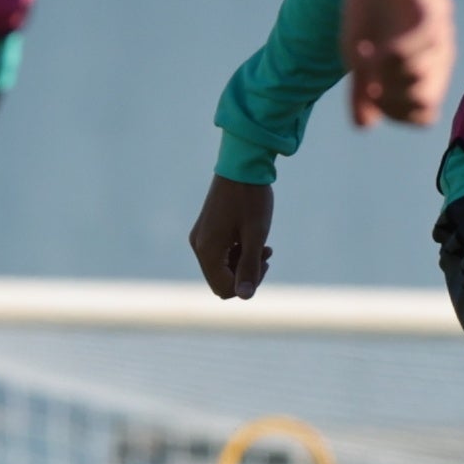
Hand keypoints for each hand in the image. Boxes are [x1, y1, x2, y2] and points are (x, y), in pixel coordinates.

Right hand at [189, 175, 275, 299]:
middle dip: (244, 274)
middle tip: (265, 254)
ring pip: (221, 268)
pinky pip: (219, 254)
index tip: (264, 263)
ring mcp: (200, 237)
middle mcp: (198, 246)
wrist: (242, 165)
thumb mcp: (256, 235)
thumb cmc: (251, 199)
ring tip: (263, 247)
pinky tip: (253, 240)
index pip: (223, 289)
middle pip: (220, 281)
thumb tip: (245, 297)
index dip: (246, 285)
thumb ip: (250, 267)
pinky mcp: (206, 230)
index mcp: (208, 250)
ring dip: (242, 263)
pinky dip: (236, 253)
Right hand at [339, 0, 453, 127]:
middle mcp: (438, 57)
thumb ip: (362, 88)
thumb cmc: (371, 4)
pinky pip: (421, 48)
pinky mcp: (433, 11)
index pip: (422, 116)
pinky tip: (375, 49)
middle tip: (368, 83)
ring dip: (388, 79)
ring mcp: (439, 36)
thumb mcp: (357, 52)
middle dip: (391, 102)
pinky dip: (395, 56)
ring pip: (423, 82)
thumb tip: (364, 126)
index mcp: (425, 69)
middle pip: (424, 105)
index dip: (393, 113)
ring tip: (368, 60)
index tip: (367, 94)